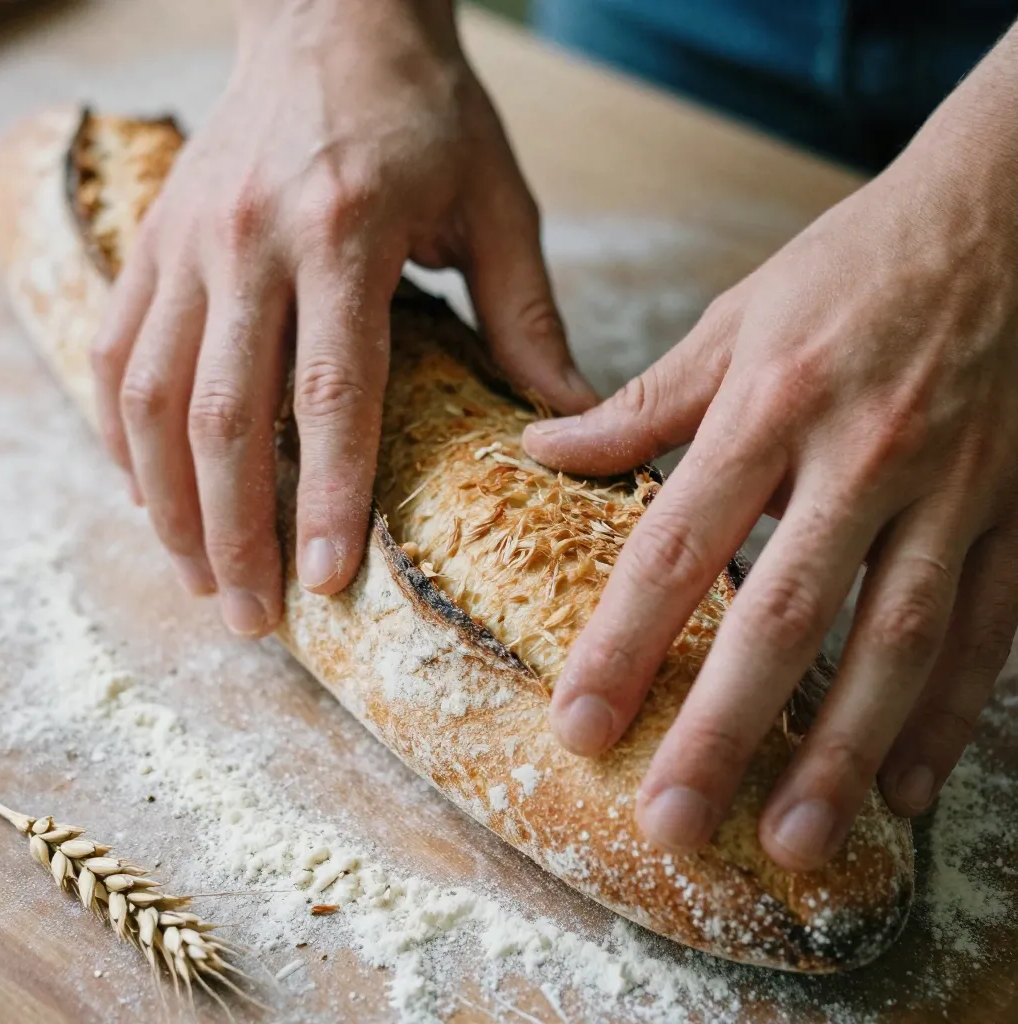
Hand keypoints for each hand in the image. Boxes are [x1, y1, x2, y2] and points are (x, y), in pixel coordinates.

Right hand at [91, 0, 594, 636]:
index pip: (330, 392)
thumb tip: (563, 423)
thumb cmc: (424, 111)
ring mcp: (187, 240)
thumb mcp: (497, 203)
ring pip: (152, 397)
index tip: (324, 583)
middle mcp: (248, 240)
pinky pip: (118, 353)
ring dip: (170, 503)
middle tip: (254, 620)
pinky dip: (127, 436)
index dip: (323, 496)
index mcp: (345, 232)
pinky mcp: (155, 241)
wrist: (330, 11)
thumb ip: (525, 315)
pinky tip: (152, 495)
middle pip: (222, 414)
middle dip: (236, 532)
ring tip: (202, 581)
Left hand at [523, 36, 1017, 870]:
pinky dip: (950, 712)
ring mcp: (953, 488)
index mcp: (773, 403)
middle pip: (783, 613)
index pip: (677, 545)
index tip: (580, 727)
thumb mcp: (737, 319)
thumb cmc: (854, 265)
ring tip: (792, 841)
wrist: (1010, 210)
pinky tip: (910, 786)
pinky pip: (986, 626)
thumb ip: (643, 404)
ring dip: (842, 751)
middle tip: (673, 822)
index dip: (623, 643)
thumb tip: (543, 450)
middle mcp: (862, 454)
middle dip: (725, 728)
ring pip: (895, 640)